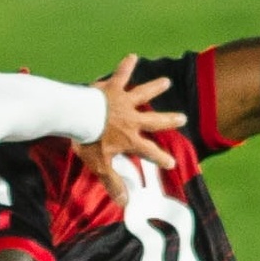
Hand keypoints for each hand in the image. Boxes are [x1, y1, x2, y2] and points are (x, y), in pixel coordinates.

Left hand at [77, 55, 183, 198]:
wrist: (77, 117)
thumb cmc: (88, 142)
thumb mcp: (100, 165)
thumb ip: (113, 182)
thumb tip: (125, 204)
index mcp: (130, 139)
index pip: (150, 152)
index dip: (161, 159)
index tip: (172, 163)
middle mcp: (132, 119)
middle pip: (155, 120)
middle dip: (169, 120)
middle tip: (182, 118)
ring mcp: (124, 102)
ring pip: (143, 94)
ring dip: (155, 88)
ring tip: (165, 82)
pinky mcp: (112, 88)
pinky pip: (121, 75)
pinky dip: (126, 66)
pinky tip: (132, 56)